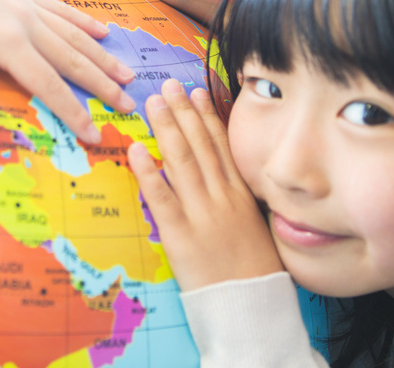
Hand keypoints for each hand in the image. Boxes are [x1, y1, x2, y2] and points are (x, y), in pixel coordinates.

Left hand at [0, 0, 136, 142]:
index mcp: (9, 39)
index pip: (50, 84)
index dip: (74, 111)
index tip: (95, 135)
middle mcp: (25, 18)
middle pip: (72, 57)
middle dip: (102, 84)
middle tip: (130, 104)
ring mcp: (24, 0)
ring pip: (72, 31)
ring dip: (101, 54)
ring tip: (126, 72)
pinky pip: (59, 7)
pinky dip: (81, 21)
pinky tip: (98, 28)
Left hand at [128, 79, 282, 290]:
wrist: (253, 309)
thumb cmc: (255, 273)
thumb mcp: (255, 228)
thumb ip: (239, 201)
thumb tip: (223, 179)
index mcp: (241, 196)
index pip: (222, 147)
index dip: (207, 116)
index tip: (196, 92)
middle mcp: (222, 198)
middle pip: (200, 146)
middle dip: (183, 112)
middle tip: (167, 86)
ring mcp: (202, 215)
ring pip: (182, 163)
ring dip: (166, 129)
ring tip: (153, 103)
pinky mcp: (182, 236)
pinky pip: (161, 199)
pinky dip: (148, 173)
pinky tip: (137, 150)